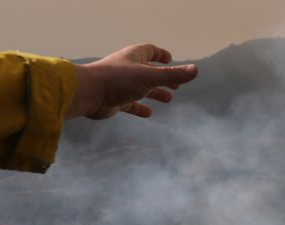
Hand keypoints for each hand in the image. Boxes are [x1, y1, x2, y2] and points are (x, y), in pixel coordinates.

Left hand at [68, 44, 198, 119]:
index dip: (161, 55)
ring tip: (168, 99)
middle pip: (148, 71)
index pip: (150, 51)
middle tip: (176, 85)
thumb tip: (195, 70)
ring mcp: (120, 85)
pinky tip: (149, 113)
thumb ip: (172, 75)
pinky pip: (131, 104)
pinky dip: (140, 107)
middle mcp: (127, 69)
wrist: (89, 93)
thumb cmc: (118, 80)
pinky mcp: (115, 100)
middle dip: (162, 78)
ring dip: (154, 93)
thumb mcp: (149, 77)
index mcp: (134, 57)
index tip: (170, 59)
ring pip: (141, 88)